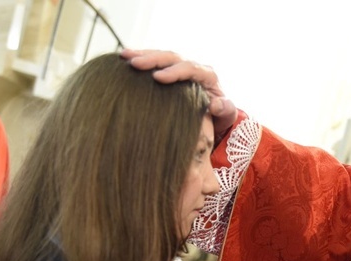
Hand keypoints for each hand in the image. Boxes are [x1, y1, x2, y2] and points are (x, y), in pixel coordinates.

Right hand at [121, 49, 237, 138]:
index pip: (190, 68)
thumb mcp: (226, 116)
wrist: (214, 116)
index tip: (158, 78)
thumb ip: (225, 110)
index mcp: (207, 75)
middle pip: (172, 57)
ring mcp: (180, 67)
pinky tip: (124, 61)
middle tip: (133, 63)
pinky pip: (155, 62)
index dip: (174, 72)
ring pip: (161, 56)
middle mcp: (193, 67)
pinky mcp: (170, 71)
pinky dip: (140, 60)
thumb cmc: (220, 117)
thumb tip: (215, 104)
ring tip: (124, 56)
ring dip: (142, 55)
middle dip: (152, 59)